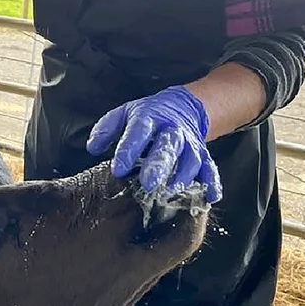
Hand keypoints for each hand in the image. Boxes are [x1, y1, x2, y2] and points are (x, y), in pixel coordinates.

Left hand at [85, 85, 222, 203]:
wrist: (184, 108)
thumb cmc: (147, 118)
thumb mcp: (124, 114)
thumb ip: (107, 129)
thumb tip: (92, 147)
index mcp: (149, 119)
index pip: (138, 133)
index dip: (128, 150)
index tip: (118, 169)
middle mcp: (172, 132)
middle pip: (167, 147)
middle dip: (159, 165)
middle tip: (148, 184)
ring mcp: (190, 145)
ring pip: (190, 160)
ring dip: (182, 177)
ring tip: (170, 194)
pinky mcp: (204, 157)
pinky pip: (210, 169)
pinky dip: (212, 183)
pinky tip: (211, 198)